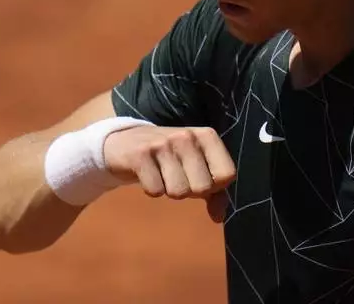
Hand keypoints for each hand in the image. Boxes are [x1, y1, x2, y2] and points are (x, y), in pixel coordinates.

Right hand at [102, 125, 235, 200]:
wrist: (126, 141)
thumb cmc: (170, 157)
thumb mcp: (196, 167)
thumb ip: (214, 191)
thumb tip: (220, 217)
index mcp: (207, 136)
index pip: (227, 174)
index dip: (215, 186)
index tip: (200, 179)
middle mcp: (188, 136)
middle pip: (203, 187)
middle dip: (190, 191)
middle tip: (178, 177)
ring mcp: (163, 143)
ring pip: (179, 191)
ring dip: (169, 190)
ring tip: (163, 174)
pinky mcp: (140, 154)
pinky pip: (155, 190)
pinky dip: (151, 189)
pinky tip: (148, 175)